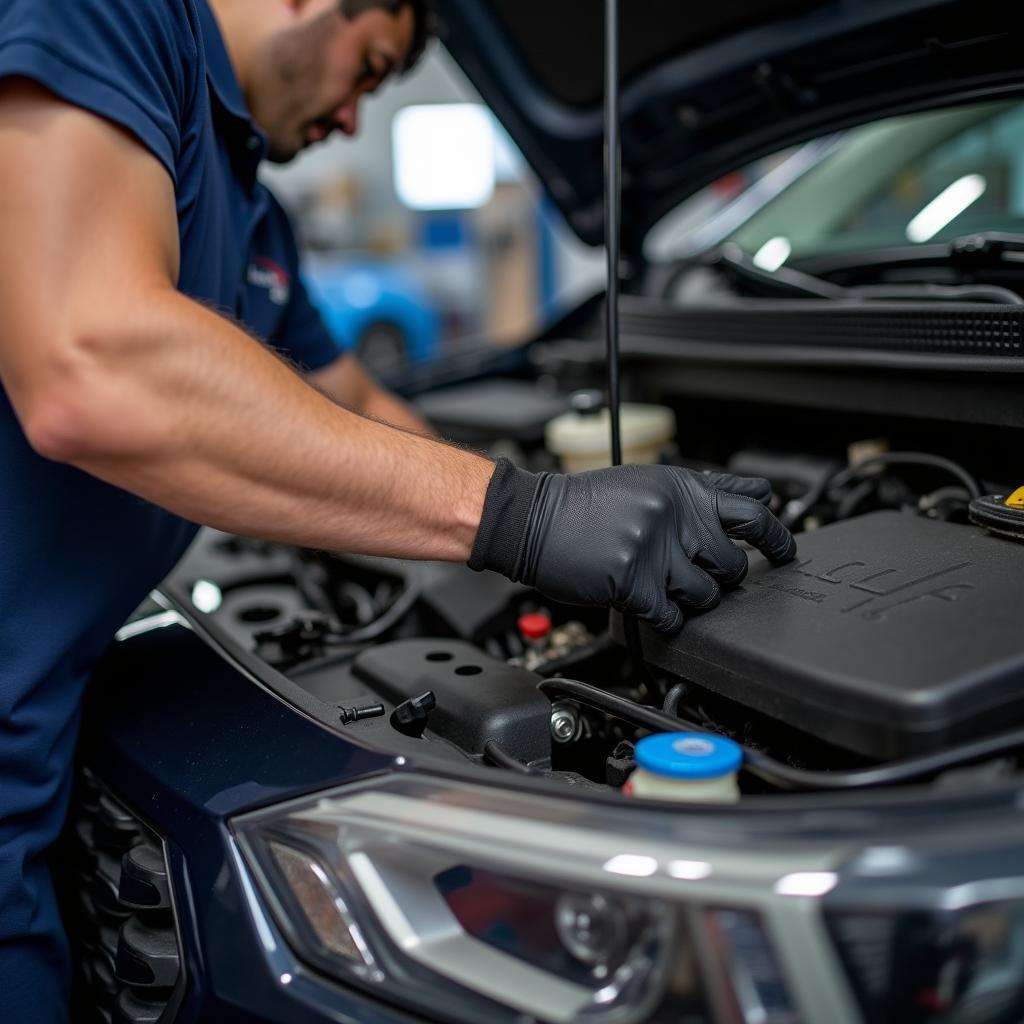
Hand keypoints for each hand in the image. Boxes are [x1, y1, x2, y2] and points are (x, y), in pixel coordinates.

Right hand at [469, 459, 795, 631]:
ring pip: (708, 594)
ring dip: (693, 599)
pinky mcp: (634, 583)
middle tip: (709, 577)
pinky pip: (673, 615)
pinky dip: (667, 617)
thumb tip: (756, 496)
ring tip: (668, 587)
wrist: (532, 518)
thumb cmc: (584, 504)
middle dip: (726, 576)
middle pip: (735, 562)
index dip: (778, 535)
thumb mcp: (648, 482)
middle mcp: (675, 516)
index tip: (787, 550)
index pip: (753, 511)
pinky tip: (650, 603)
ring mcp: (655, 550)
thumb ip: (701, 492)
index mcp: (683, 489)